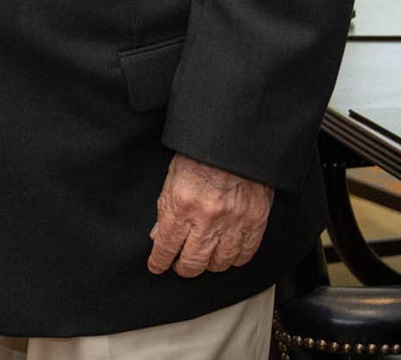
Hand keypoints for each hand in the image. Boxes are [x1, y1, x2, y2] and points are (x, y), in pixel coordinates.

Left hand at [146, 153, 273, 276]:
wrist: (235, 144)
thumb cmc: (200, 155)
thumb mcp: (172, 178)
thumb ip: (166, 210)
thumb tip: (159, 235)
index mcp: (181, 205)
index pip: (166, 246)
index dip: (159, 261)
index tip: (157, 267)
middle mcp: (207, 219)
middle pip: (194, 262)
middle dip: (183, 269)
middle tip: (180, 267)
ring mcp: (233, 223)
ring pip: (220, 263)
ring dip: (209, 266)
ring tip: (203, 260)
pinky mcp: (255, 223)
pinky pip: (244, 255)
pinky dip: (234, 260)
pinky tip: (226, 256)